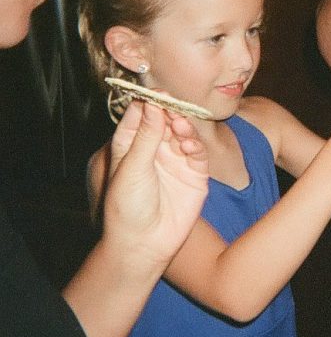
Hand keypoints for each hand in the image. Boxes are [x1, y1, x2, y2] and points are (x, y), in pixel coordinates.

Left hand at [101, 100, 209, 266]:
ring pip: (183, 133)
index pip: (141, 115)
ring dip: (184, 126)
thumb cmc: (127, 207)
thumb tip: (154, 103)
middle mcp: (155, 149)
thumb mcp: (132, 167)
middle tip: (175, 105)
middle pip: (166, 120)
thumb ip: (146, 135)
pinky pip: (197, 152)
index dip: (150, 102)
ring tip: (181, 125)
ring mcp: (176, 160)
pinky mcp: (194, 174)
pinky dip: (195, 144)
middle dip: (171, 111)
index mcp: (131, 145)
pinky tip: (189, 144)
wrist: (144, 243)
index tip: (158, 93)